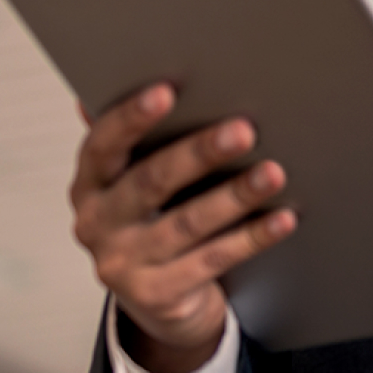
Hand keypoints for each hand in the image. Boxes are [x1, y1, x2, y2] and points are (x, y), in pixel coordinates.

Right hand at [69, 84, 296, 372]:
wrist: (159, 301)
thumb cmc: (154, 219)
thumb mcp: (136, 181)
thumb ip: (138, 137)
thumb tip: (132, 71)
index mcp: (90, 184)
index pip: (102, 146)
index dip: (131, 118)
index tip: (166, 91)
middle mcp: (97, 223)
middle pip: (151, 182)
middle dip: (198, 154)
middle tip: (243, 130)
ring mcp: (124, 263)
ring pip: (187, 224)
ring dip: (234, 196)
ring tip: (273, 173)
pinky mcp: (157, 295)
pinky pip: (213, 260)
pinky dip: (252, 237)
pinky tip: (283, 218)